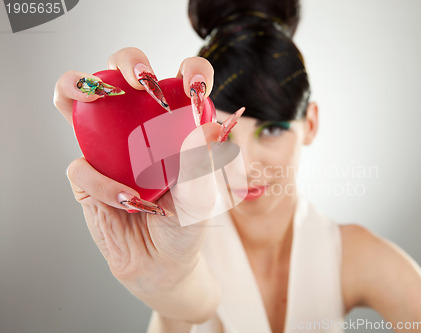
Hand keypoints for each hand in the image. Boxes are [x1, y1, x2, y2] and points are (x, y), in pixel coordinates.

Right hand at [53, 47, 219, 321]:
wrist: (162, 264)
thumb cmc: (186, 226)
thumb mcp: (203, 195)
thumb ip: (202, 161)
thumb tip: (206, 123)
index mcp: (174, 125)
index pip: (182, 83)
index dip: (190, 71)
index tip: (196, 86)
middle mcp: (138, 127)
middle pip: (124, 74)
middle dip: (127, 60)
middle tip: (139, 77)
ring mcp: (107, 147)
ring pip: (81, 99)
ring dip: (79, 85)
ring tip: (94, 92)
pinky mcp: (86, 173)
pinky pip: (82, 165)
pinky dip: (103, 184)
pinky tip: (126, 201)